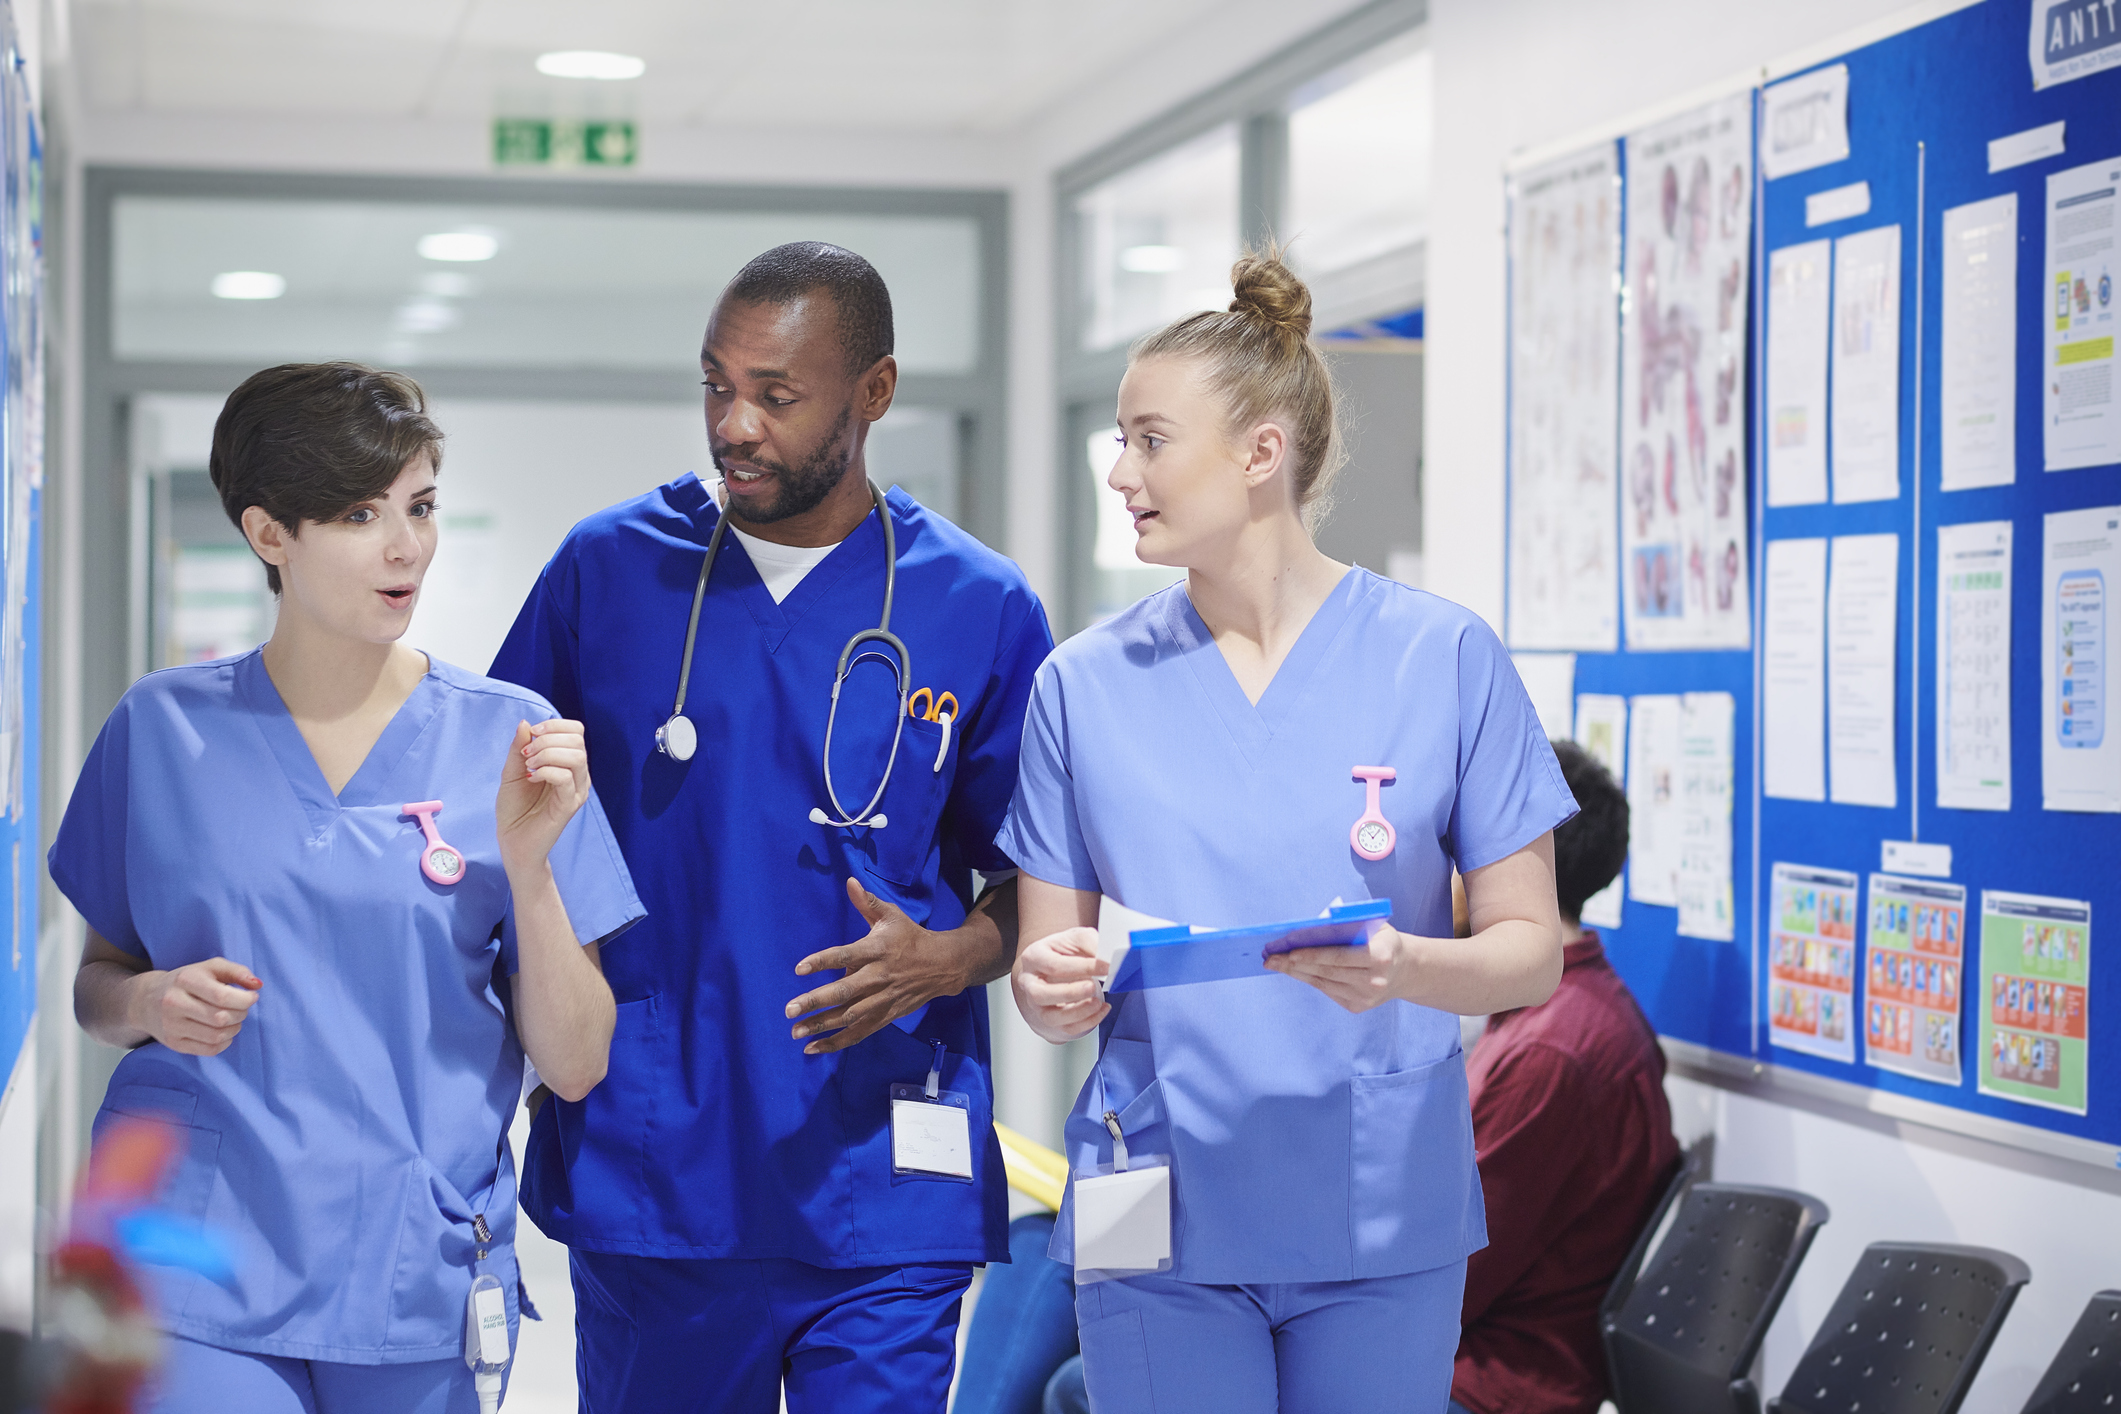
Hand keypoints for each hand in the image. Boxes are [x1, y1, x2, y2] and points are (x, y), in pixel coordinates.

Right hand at [133, 958, 260, 1054]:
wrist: (146, 999)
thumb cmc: (187, 981)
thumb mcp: (209, 968)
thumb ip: (236, 971)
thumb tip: (258, 985)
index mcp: (186, 980)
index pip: (222, 996)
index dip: (245, 999)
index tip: (252, 997)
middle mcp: (174, 1003)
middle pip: (221, 1018)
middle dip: (241, 1014)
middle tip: (242, 1008)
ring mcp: (171, 1026)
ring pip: (216, 1035)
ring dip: (234, 1028)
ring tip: (233, 1019)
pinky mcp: (173, 1043)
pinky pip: (208, 1049)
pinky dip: (224, 1042)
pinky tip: (223, 1031)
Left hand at [497, 719, 589, 876]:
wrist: (513, 841)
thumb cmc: (515, 808)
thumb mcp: (512, 771)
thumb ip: (520, 748)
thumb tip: (525, 723)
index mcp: (568, 764)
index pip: (576, 731)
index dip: (554, 725)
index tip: (531, 734)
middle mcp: (578, 775)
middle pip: (577, 741)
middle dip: (547, 740)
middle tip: (527, 754)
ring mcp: (576, 791)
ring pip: (575, 757)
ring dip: (547, 754)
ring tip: (529, 767)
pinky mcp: (569, 805)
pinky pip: (565, 777)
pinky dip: (546, 772)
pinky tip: (532, 779)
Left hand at [783, 879, 973, 1054]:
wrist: (943, 965)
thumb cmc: (911, 937)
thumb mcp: (892, 916)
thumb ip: (867, 902)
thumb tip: (849, 881)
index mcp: (877, 950)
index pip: (846, 955)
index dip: (822, 962)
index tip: (799, 968)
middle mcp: (878, 977)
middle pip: (844, 992)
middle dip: (816, 1002)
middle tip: (789, 1009)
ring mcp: (882, 1000)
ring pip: (850, 1017)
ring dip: (822, 1026)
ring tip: (796, 1032)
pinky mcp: (886, 1016)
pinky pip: (860, 1032)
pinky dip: (838, 1042)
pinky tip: (815, 1048)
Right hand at [1010, 926, 1108, 1043]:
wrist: (1059, 965)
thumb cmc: (1065, 951)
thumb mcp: (1076, 938)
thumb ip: (1091, 943)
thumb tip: (1108, 957)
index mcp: (1033, 958)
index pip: (1054, 965)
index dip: (1082, 967)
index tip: (1106, 966)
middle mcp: (1029, 983)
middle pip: (1040, 994)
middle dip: (1069, 993)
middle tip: (1093, 986)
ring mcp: (1038, 1005)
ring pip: (1051, 1017)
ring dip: (1077, 1012)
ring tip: (1098, 1002)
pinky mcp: (1051, 1020)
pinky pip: (1066, 1028)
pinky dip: (1087, 1022)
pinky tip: (1102, 1010)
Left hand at [1265, 925, 1410, 1013]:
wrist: (1406, 971)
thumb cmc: (1384, 941)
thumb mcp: (1376, 926)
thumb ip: (1351, 925)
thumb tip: (1314, 925)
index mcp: (1380, 956)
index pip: (1340, 956)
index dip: (1313, 955)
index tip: (1290, 952)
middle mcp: (1373, 981)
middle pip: (1327, 972)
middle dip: (1295, 964)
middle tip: (1271, 958)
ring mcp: (1365, 998)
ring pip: (1323, 983)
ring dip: (1297, 973)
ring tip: (1276, 964)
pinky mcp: (1357, 1007)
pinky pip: (1327, 990)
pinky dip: (1309, 979)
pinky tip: (1294, 971)